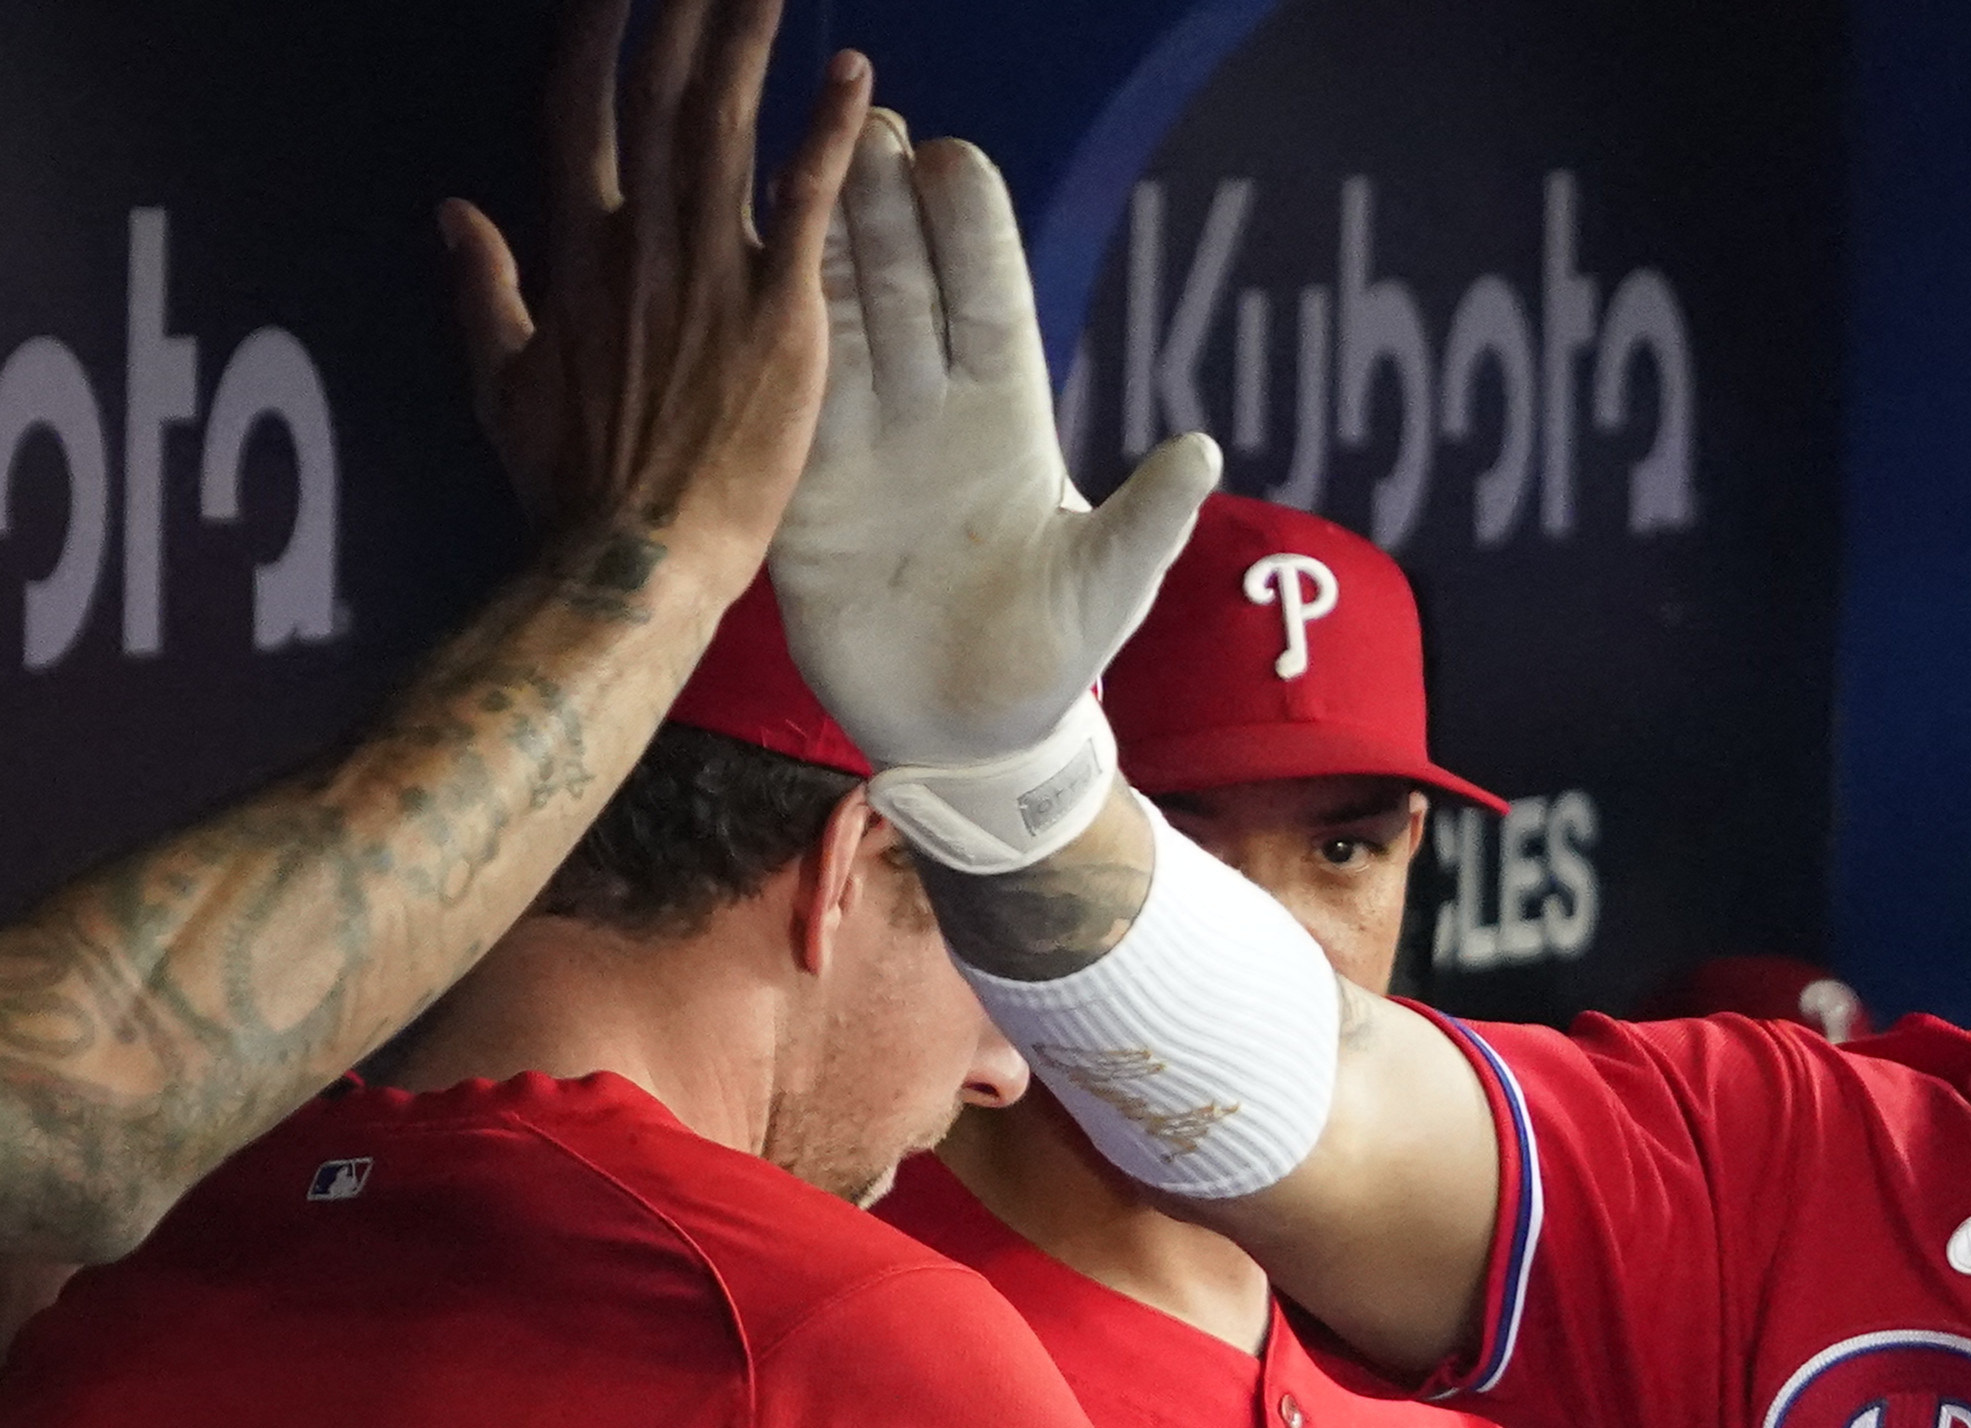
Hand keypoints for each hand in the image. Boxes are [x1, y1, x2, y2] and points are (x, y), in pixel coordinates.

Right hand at [441, 0, 870, 582]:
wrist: (634, 554)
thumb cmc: (570, 486)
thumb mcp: (502, 380)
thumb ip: (483, 289)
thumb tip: (453, 211)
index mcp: (574, 252)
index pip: (579, 111)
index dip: (596, 37)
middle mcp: (639, 241)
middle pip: (658, 93)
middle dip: (682, 12)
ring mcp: (708, 270)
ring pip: (726, 123)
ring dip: (747, 40)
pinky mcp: (778, 312)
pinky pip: (806, 202)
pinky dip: (830, 133)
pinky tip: (857, 75)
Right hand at [773, 117, 1217, 775]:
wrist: (967, 736)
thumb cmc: (1052, 659)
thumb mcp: (1110, 589)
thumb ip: (1149, 520)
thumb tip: (1205, 450)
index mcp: (1010, 419)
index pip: (991, 302)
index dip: (972, 234)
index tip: (952, 161)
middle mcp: (932, 409)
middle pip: (904, 285)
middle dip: (884, 206)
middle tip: (863, 122)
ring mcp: (864, 437)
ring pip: (836, 317)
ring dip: (818, 242)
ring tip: (799, 159)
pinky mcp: (802, 482)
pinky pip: (780, 392)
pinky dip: (762, 329)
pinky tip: (739, 262)